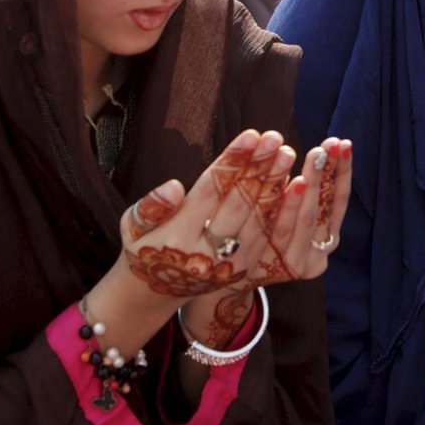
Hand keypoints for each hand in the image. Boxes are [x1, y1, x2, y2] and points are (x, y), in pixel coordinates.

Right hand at [117, 131, 351, 343]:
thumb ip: (151, 208)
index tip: (251, 134)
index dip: (232, 162)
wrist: (158, 291)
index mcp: (177, 238)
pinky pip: (269, 234)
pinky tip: (291, 181)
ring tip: (287, 153)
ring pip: (258, 218)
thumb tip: (174, 188)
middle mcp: (207, 254)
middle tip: (277, 137)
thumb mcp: (133, 227)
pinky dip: (281, 207)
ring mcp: (231, 264)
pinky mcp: (248, 270)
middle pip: (239, 203)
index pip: (210, 191)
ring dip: (275, 184)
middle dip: (260, 168)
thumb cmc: (144, 245)